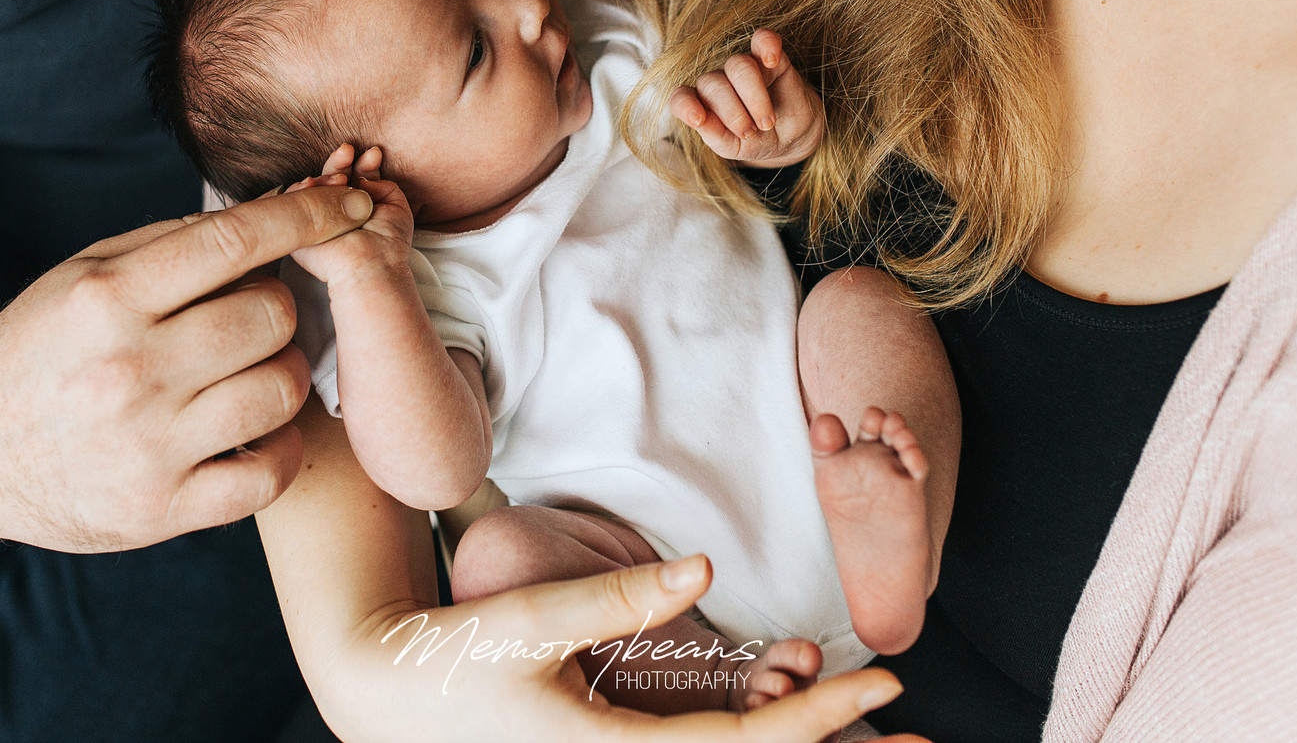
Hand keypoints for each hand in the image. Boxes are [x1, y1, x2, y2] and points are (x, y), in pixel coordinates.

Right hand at [0, 186, 373, 549]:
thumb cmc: (40, 344)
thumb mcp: (85, 274)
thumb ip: (176, 245)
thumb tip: (281, 213)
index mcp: (108, 298)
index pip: (236, 241)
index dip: (311, 217)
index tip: (352, 204)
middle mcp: (127, 370)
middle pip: (272, 316)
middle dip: (278, 307)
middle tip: (251, 318)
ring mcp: (146, 447)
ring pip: (281, 389)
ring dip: (283, 373)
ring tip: (248, 372)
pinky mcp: (159, 511)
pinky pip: (270, 473)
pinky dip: (280, 447)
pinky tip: (256, 430)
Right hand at [261, 403, 925, 742]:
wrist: (381, 694)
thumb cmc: (448, 657)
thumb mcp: (530, 619)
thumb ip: (618, 598)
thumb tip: (704, 569)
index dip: (820, 718)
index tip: (882, 680)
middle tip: (916, 730)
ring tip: (876, 729)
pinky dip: (748, 738)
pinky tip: (783, 713)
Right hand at [285, 144, 415, 290]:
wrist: (370, 263)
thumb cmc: (388, 241)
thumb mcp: (397, 206)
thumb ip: (383, 184)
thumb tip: (362, 177)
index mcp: (359, 206)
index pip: (356, 177)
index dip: (363, 163)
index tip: (375, 154)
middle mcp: (338, 210)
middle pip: (333, 177)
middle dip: (341, 161)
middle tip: (349, 150)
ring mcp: (318, 218)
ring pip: (315, 185)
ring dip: (327, 175)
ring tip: (342, 180)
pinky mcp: (300, 226)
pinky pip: (293, 200)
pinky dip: (302, 187)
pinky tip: (314, 183)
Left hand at [670, 29, 824, 167]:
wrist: (791, 137)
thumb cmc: (754, 142)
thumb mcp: (732, 147)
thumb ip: (714, 134)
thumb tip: (700, 119)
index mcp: (701, 103)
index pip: (682, 98)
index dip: (686, 105)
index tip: (699, 120)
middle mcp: (718, 81)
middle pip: (714, 85)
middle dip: (734, 114)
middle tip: (752, 133)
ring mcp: (743, 68)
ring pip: (739, 66)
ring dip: (754, 97)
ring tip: (767, 122)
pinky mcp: (772, 59)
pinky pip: (763, 39)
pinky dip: (767, 45)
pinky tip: (772, 61)